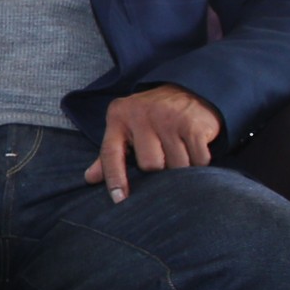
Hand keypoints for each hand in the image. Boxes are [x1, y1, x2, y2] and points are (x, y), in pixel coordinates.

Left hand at [83, 85, 221, 202]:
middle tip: (165, 156)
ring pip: (176, 166)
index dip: (114, 178)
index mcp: (119, 117)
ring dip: (182, 167)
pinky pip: (198, 160)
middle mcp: (142, 115)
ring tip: (181, 150)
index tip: (119, 200)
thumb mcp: (125, 128)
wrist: (187, 89)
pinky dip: (199, 162)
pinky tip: (195, 148)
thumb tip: (90, 179)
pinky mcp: (193, 124)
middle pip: (150, 166)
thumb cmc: (150, 117)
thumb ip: (108, 154)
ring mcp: (169, 118)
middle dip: (160, 169)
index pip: (110, 153)